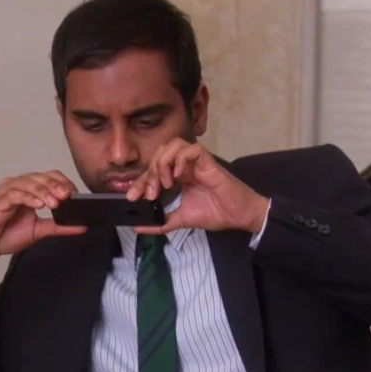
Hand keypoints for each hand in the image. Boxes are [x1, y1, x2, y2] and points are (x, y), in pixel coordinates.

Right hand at [0, 171, 86, 280]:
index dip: (63, 183)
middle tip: (68, 196)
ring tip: (55, 203)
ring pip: (28, 182)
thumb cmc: (5, 235)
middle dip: (56, 186)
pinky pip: (14, 194)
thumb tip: (82, 226)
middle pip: (41, 177)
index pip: (49, 177)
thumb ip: (59, 226)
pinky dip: (28, 198)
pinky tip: (39, 205)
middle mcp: (17, 186)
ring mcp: (6, 191)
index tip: (76, 194)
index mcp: (28, 190)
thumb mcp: (39, 231)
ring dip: (44, 191)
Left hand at [126, 139, 268, 234]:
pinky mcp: (208, 161)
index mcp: (178, 175)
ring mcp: (196, 162)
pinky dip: (181, 159)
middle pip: (159, 153)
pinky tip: (179, 176)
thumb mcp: (181, 219)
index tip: (131, 197)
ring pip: (173, 144)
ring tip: (166, 183)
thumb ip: (160, 222)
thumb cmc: (215, 213)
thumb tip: (136, 227)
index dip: (140, 181)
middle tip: (151, 193)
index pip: (153, 170)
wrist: (239, 215)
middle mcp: (185, 165)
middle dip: (150, 171)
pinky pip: (192, 149)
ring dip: (164, 162)